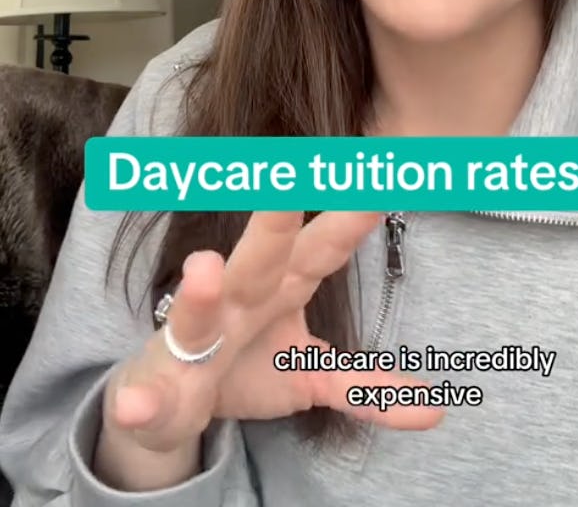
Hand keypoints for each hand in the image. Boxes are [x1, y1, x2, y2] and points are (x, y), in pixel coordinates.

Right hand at [104, 210, 443, 453]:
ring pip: (195, 315)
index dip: (354, 215)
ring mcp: (194, 341)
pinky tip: (136, 403)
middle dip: (274, 223)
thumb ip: (366, 387)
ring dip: (198, 294)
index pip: (324, 244)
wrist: (169, 401)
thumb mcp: (311, 376)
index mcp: (279, 285)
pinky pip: (154, 403)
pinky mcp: (162, 392)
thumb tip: (437, 409)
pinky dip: (142, 401)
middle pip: (258, 258)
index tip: (381, 172)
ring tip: (203, 270)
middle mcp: (237, 299)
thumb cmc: (246, 365)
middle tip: (284, 184)